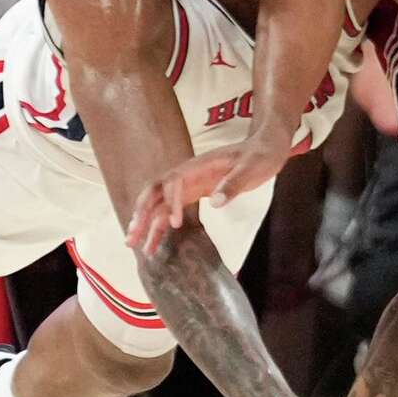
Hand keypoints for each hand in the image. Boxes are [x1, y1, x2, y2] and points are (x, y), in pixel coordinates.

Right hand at [125, 134, 291, 255]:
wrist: (264, 149)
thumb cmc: (259, 156)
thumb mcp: (252, 168)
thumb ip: (233, 184)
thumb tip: (215, 202)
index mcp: (198, 165)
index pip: (174, 181)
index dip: (171, 202)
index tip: (175, 223)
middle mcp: (187, 174)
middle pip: (155, 192)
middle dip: (142, 214)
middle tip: (132, 237)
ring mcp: (188, 184)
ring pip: (160, 203)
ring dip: (146, 224)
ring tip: (136, 247)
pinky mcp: (193, 192)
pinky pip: (171, 209)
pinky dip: (161, 225)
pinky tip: (154, 242)